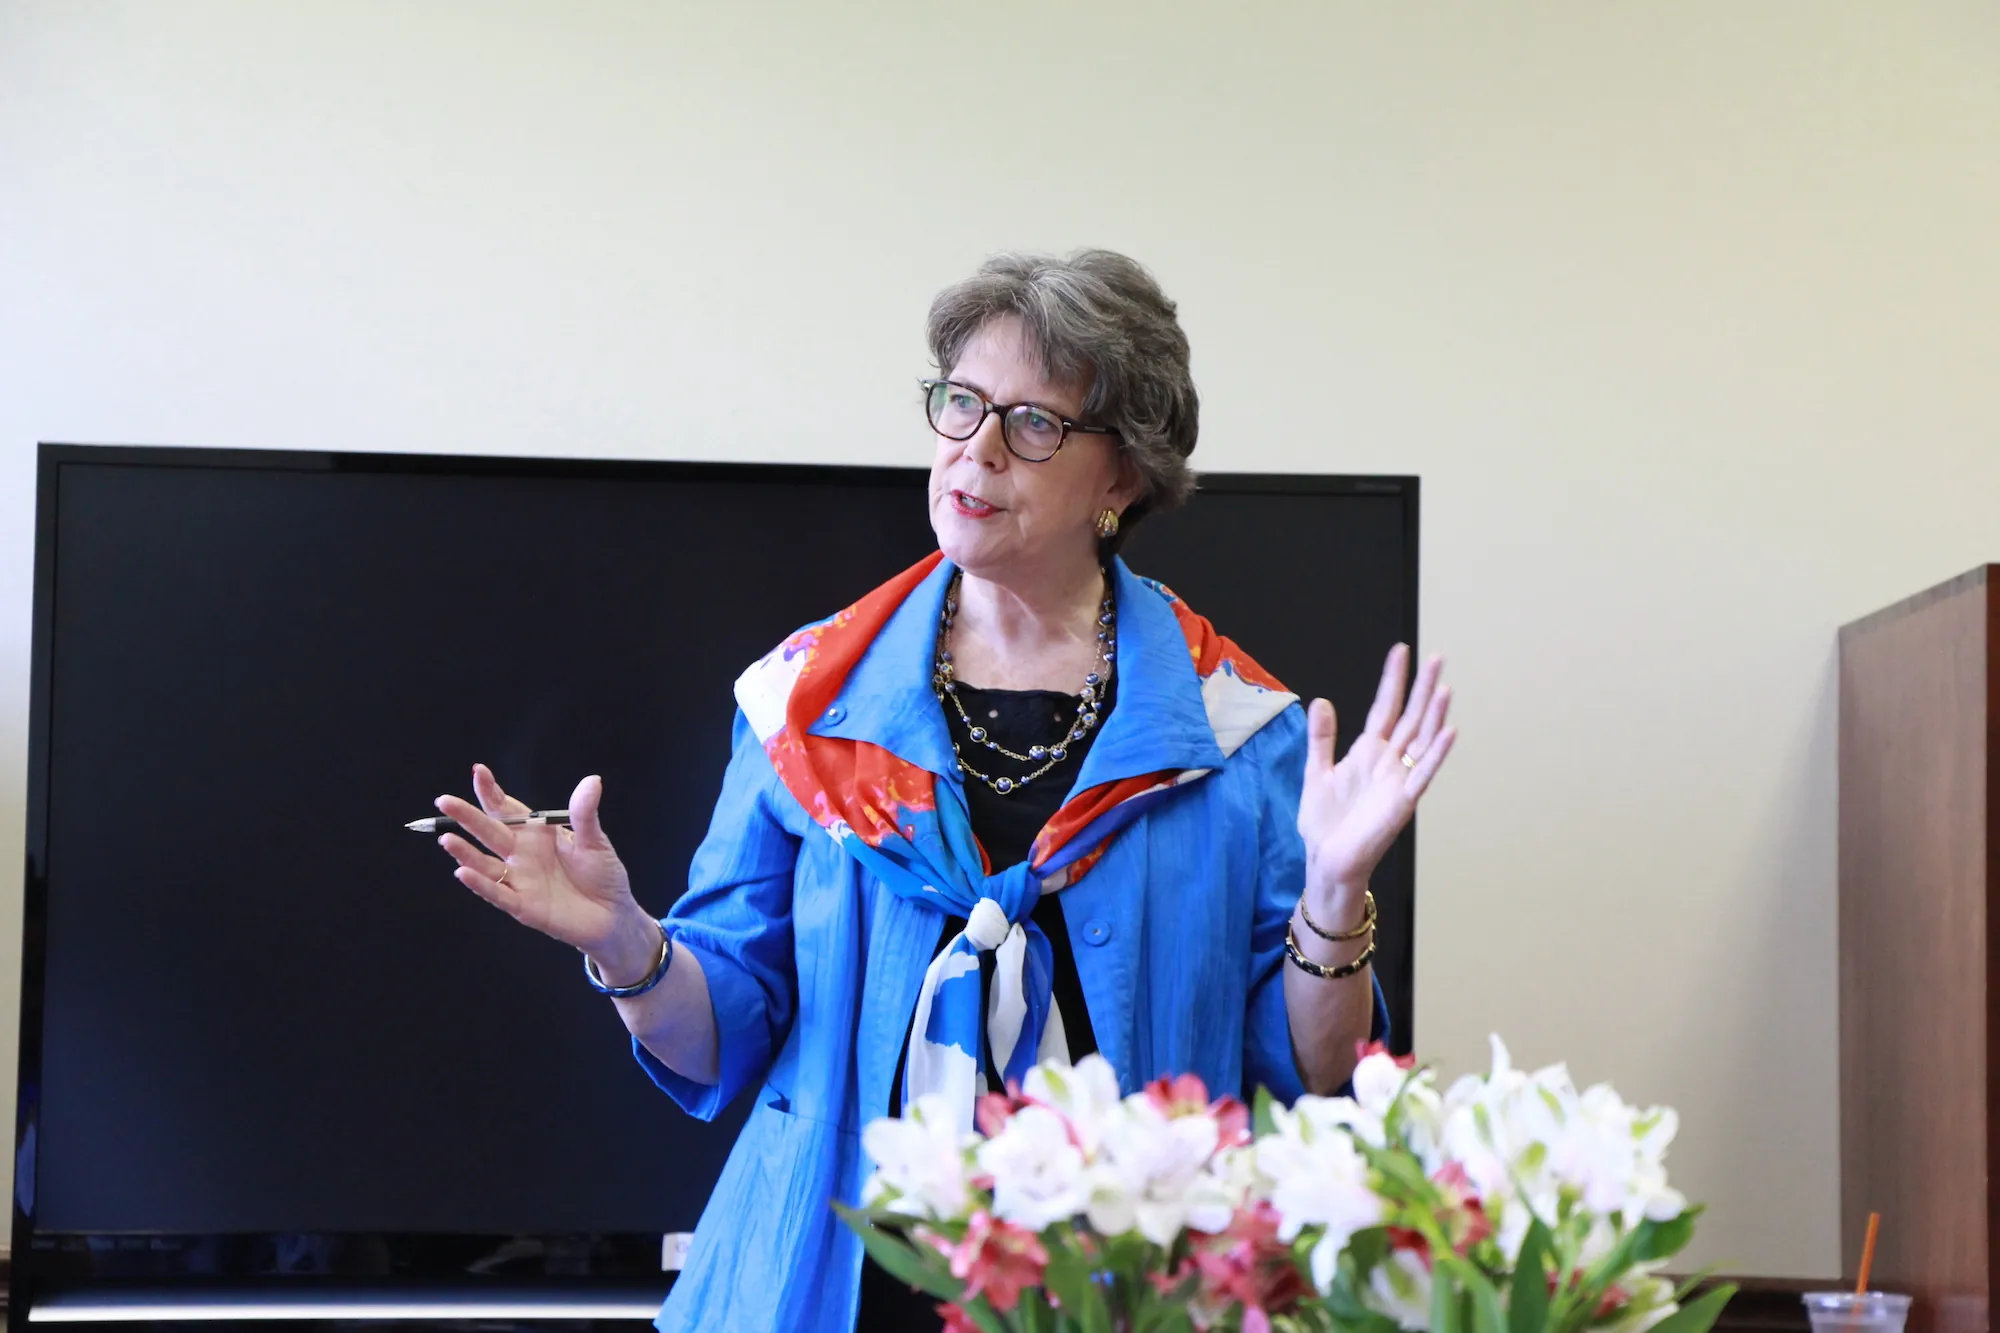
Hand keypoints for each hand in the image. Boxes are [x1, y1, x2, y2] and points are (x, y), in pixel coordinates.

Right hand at [435, 765, 655, 976]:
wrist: (613, 915)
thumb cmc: (603, 874)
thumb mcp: (595, 841)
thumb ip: (585, 814)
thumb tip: (592, 780)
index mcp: (537, 834)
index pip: (508, 809)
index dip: (492, 792)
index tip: (478, 772)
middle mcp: (522, 854)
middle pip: (489, 832)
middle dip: (467, 816)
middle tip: (444, 800)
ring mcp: (520, 880)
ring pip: (485, 863)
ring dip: (465, 852)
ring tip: (447, 838)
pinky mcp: (523, 906)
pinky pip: (498, 893)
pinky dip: (481, 884)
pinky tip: (463, 872)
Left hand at [1296, 645, 1456, 913]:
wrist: (1327, 861)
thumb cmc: (1325, 822)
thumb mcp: (1317, 771)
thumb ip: (1322, 737)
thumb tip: (1320, 700)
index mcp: (1368, 751)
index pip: (1385, 707)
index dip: (1393, 680)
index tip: (1401, 651)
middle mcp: (1389, 761)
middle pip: (1411, 717)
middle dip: (1422, 688)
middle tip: (1436, 658)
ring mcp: (1398, 780)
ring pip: (1422, 741)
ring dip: (1435, 715)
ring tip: (1444, 687)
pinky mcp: (1402, 803)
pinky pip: (1422, 774)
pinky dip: (1435, 754)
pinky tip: (1448, 732)